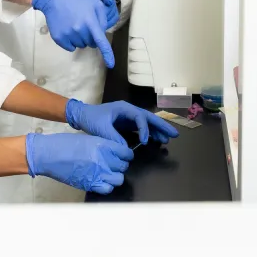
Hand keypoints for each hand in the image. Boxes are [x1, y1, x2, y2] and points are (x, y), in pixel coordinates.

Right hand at [25, 132, 132, 194]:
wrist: (48, 155)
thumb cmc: (64, 144)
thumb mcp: (88, 139)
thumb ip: (103, 146)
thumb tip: (114, 153)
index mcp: (103, 145)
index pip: (126, 153)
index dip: (126, 155)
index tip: (123, 156)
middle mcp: (103, 160)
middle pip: (123, 166)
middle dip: (120, 165)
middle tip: (113, 164)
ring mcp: (97, 173)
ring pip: (119, 179)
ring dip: (115, 176)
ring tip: (108, 173)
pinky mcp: (90, 184)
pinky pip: (108, 189)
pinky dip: (107, 186)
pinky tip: (101, 181)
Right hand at [31, 0, 114, 67]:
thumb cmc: (78, 0)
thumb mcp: (95, 4)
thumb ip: (102, 19)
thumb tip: (102, 34)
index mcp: (90, 21)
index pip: (100, 41)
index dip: (107, 54)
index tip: (111, 64)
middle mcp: (79, 30)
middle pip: (91, 44)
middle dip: (90, 36)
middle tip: (83, 23)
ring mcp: (68, 35)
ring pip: (81, 46)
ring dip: (80, 38)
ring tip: (74, 24)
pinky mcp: (58, 39)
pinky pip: (70, 48)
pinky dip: (71, 41)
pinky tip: (67, 29)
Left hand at [65, 99, 179, 145]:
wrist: (82, 116)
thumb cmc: (91, 118)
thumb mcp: (101, 128)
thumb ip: (114, 138)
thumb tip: (126, 149)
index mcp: (124, 108)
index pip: (140, 117)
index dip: (145, 129)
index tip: (146, 141)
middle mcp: (129, 111)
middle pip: (149, 117)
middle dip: (162, 126)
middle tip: (175, 134)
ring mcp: (128, 117)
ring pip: (147, 123)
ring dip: (157, 131)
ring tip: (168, 139)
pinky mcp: (126, 124)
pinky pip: (141, 128)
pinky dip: (149, 134)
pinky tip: (156, 140)